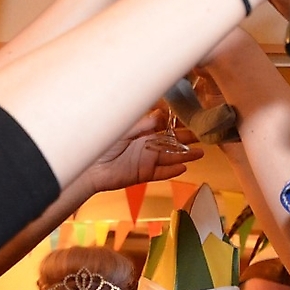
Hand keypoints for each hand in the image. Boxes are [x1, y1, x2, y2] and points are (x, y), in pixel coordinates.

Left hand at [83, 108, 205, 193]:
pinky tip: (184, 167)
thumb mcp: (123, 128)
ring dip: (185, 155)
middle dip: (186, 139)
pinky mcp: (143, 174)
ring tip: (200, 153)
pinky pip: (161, 173)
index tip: (188, 119)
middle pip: (171, 142)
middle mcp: (145, 145)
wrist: (88, 167)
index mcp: (141, 132)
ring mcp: (145, 160)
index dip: (175, 124)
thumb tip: (161, 115)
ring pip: (170, 157)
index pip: (163, 126)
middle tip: (201, 136)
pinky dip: (172, 171)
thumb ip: (143, 123)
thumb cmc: (100, 144)